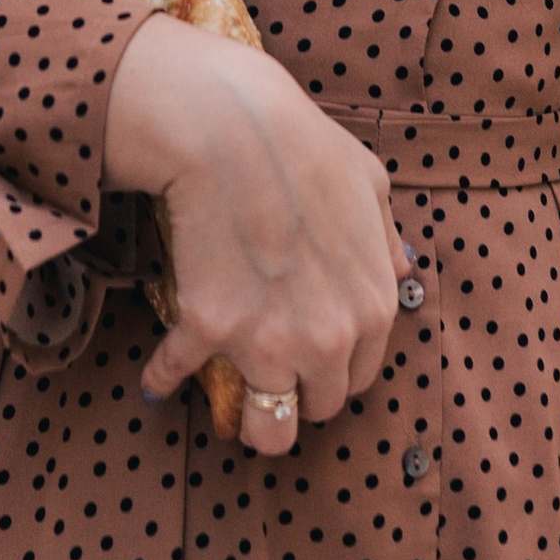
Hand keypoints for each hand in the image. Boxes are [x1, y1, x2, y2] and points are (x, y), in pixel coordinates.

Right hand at [104, 14, 404, 455]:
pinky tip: (158, 377)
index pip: (359, 378)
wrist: (236, 128)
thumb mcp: (371, 183)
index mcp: (373, 309)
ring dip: (247, 418)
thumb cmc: (305, 145)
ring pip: (266, 431)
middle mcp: (328, 340)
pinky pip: (178, 375)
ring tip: (232, 403)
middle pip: (317, 409)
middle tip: (273, 369)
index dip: (335, 367)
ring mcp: (268, 342)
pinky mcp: (209, 330)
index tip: (311, 356)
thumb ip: (387, 238)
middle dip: (297, 392)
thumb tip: (401, 268)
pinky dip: (164, 376)